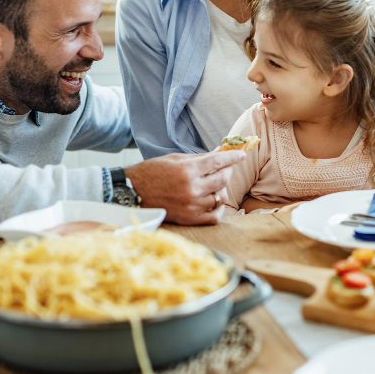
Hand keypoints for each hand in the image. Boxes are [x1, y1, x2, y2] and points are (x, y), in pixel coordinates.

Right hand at [125, 151, 245, 224]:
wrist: (132, 192)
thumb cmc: (151, 172)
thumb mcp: (174, 159)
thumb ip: (197, 158)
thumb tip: (218, 155)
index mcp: (187, 170)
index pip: (218, 161)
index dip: (232, 157)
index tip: (241, 155)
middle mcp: (191, 188)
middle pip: (222, 179)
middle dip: (227, 171)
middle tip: (227, 167)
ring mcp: (191, 205)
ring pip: (219, 197)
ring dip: (221, 189)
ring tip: (216, 183)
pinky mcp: (188, 219)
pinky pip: (214, 216)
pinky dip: (218, 209)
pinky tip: (216, 202)